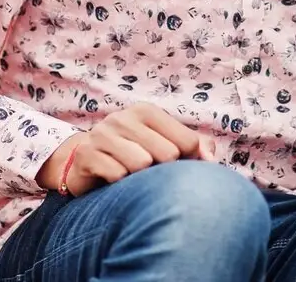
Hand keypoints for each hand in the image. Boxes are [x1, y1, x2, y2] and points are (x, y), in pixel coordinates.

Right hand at [38, 102, 212, 196]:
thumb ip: (194, 147)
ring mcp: (103, 134)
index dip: (189, 162)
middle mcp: (124, 117)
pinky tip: (112, 181)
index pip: (187, 142)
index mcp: (146, 112)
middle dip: (163, 171)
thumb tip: (210, 160)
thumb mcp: (163, 145)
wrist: (84, 163)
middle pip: (168, 154)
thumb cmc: (132, 155)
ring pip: (142, 164)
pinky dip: (119, 184)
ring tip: (130, 175)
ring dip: (140, 178)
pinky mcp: (87, 154)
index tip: (175, 167)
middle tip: (148, 172)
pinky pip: (117, 175)